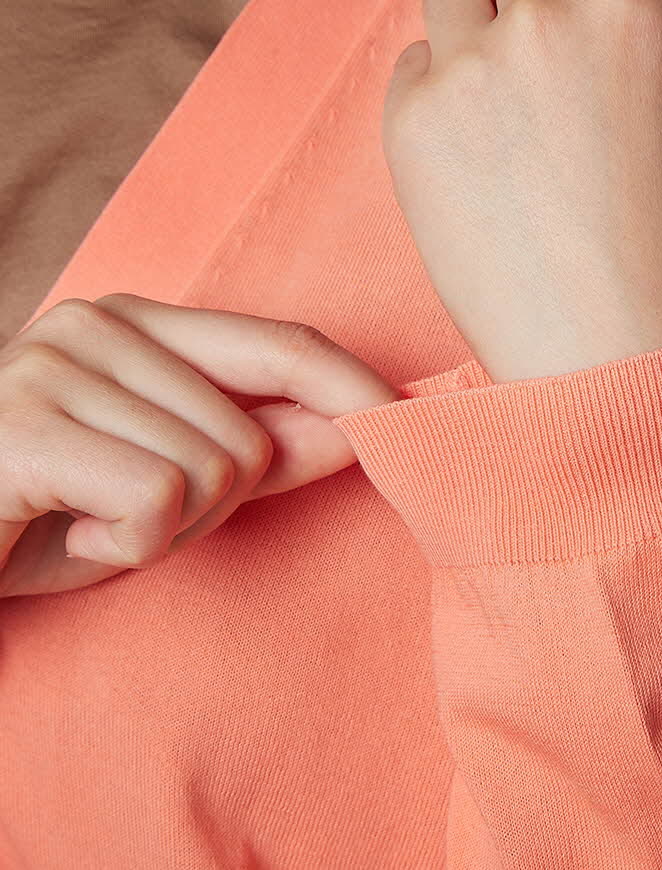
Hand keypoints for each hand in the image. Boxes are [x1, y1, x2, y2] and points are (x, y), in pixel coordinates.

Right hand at [0, 295, 397, 596]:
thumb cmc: (53, 513)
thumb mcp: (175, 484)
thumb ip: (267, 450)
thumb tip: (361, 425)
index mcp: (141, 325)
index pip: (281, 343)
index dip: (351, 385)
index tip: (407, 415)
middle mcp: (100, 324)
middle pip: (255, 433)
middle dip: (216, 503)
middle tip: (133, 513)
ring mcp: (57, 365)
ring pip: (215, 470)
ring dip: (170, 528)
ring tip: (94, 520)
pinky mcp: (27, 424)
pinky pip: (158, 502)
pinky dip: (127, 548)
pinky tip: (66, 534)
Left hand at [383, 0, 661, 381]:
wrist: (607, 360)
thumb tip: (621, 4)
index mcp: (627, 8)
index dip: (571, 6)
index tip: (563, 33)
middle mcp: (540, 25)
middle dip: (521, 13)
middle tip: (532, 68)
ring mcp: (466, 77)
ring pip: (452, 1)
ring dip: (477, 34)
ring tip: (505, 103)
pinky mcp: (411, 131)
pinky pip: (412, 70)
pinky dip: (438, 93)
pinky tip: (474, 155)